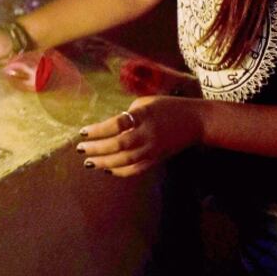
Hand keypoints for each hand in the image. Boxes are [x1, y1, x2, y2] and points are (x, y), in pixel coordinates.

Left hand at [77, 96, 204, 176]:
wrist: (196, 121)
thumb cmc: (167, 107)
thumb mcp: (145, 103)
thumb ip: (127, 115)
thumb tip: (108, 127)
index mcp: (144, 116)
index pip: (117, 124)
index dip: (98, 130)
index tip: (82, 132)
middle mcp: (148, 134)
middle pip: (120, 145)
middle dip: (97, 148)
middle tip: (80, 149)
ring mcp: (153, 149)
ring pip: (127, 160)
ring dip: (105, 162)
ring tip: (88, 162)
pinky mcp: (157, 159)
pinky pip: (137, 169)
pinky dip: (121, 171)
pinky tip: (107, 169)